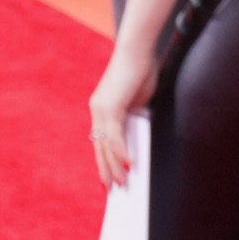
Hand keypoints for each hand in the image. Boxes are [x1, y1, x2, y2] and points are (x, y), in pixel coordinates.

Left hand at [89, 38, 156, 190]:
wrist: (137, 50)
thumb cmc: (140, 70)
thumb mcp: (138, 99)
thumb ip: (133, 115)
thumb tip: (137, 130)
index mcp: (102, 109)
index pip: (102, 139)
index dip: (105, 158)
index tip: (109, 175)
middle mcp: (98, 110)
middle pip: (99, 146)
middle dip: (105, 169)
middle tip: (110, 188)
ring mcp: (102, 109)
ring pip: (105, 145)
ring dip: (114, 166)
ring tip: (121, 183)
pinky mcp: (110, 107)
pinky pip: (115, 136)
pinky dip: (121, 151)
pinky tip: (127, 165)